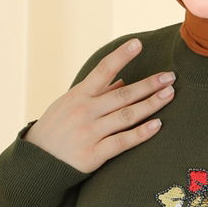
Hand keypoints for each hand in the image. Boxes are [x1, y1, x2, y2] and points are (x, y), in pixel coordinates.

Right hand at [23, 37, 175, 172]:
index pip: (103, 70)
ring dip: (150, 104)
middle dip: (149, 84)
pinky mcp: (93, 155)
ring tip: (170, 94)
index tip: (138, 43)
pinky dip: (141, 133)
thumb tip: (123, 80)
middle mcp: (85, 111)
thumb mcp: (70, 105)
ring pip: (126, 116)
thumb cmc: (56, 129)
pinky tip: (157, 125)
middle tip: (170, 76)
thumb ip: (97, 93)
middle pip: (123, 94)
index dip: (121, 56)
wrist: (36, 163)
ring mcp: (90, 133)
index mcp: (79, 95)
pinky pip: (122, 142)